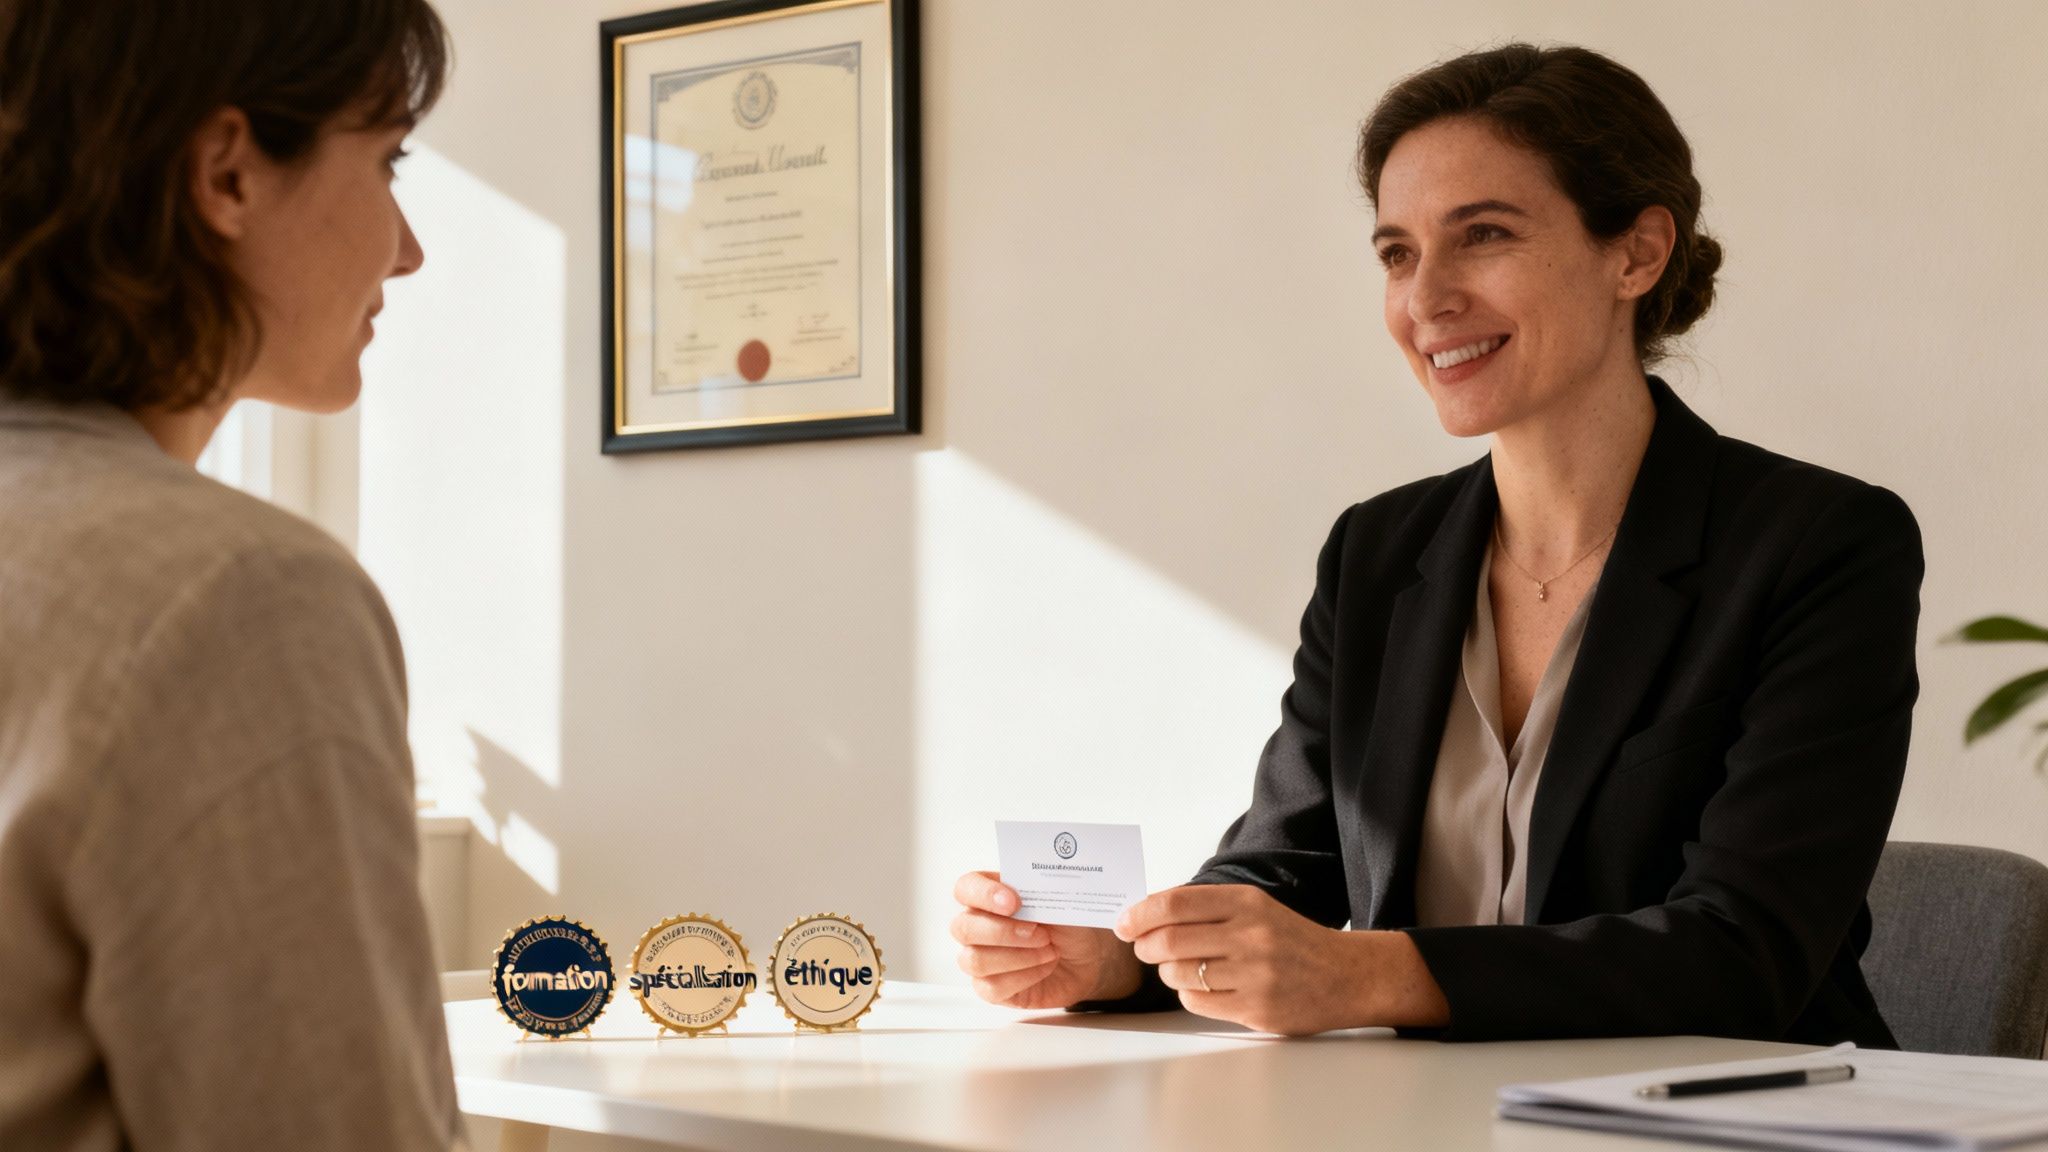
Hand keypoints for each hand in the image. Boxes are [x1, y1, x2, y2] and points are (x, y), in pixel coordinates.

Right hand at [950, 870, 1141, 1008]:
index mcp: (988, 897)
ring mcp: (979, 959)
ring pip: (974, 960)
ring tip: (1049, 951)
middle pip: (962, 928)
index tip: (1014, 902)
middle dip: (1003, 932)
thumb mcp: (1060, 902)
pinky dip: (1024, 977)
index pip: (965, 888)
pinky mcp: (989, 988)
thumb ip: (1040, 891)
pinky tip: (1044, 968)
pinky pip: (991, 987)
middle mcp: (976, 927)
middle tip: (1040, 933)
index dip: (983, 894)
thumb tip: (1030, 886)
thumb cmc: (1066, 926)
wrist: (1085, 959)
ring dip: (1017, 957)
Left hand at [1117, 884, 1448, 1035]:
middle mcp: (1250, 936)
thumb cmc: (1291, 941)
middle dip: (1144, 946)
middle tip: (1142, 948)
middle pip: (1168, 940)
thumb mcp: (1256, 909)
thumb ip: (1206, 908)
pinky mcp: (1257, 1009)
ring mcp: (1254, 975)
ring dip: (1166, 972)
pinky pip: (1197, 1002)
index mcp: (1247, 903)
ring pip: (1178, 974)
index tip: (1124, 923)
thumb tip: (1147, 911)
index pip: (1175, 903)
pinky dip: (1188, 994)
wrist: (1346, 976)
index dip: (1140, 914)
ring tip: (1177, 968)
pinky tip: (1202, 987)